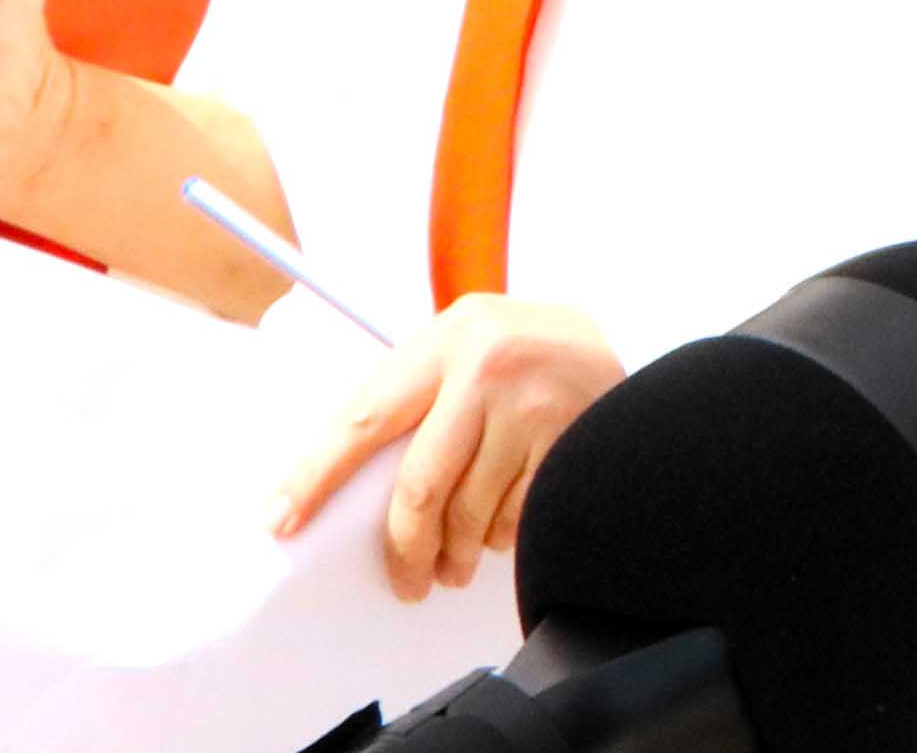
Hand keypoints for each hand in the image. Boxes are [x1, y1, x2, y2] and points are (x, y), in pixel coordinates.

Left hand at [276, 293, 620, 600]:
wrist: (633, 348)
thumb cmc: (533, 357)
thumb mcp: (472, 347)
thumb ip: (420, 393)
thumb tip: (351, 477)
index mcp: (448, 338)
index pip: (364, 419)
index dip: (317, 476)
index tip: (283, 519)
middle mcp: (489, 365)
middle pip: (421, 485)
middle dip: (405, 546)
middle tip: (404, 578)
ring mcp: (534, 403)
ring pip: (470, 511)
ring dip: (458, 551)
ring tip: (456, 563)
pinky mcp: (570, 439)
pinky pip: (517, 516)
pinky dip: (504, 536)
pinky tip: (504, 530)